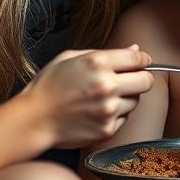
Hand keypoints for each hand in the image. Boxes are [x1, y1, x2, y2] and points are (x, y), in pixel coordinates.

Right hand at [20, 45, 153, 147]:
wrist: (33, 120)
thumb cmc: (48, 87)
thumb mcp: (70, 58)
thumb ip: (106, 53)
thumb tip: (135, 50)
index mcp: (98, 63)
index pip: (138, 60)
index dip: (143, 60)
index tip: (141, 63)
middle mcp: (106, 86)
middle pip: (146, 82)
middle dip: (140, 79)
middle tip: (128, 81)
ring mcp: (108, 110)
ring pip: (135, 101)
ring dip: (125, 98)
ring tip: (103, 98)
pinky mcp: (107, 129)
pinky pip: (124, 118)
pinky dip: (115, 115)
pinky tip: (96, 112)